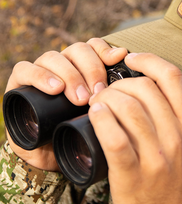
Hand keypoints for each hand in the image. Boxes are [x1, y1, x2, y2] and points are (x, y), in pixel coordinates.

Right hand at [5, 38, 126, 170]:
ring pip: (55, 57)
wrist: (50, 157)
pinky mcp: (20, 84)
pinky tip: (55, 88)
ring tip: (80, 98)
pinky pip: (26, 69)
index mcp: (83, 69)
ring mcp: (41, 73)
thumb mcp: (104, 117)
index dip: (106, 50)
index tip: (119, 59)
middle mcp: (63, 67)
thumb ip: (119, 102)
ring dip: (71, 75)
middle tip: (99, 93)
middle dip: (92, 68)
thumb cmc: (82, 134)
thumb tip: (139, 87)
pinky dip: (41, 76)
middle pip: (78, 49)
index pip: (94, 46)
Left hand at [88, 53, 181, 203]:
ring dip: (106, 99)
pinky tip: (95, 115)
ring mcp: (156, 156)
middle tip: (106, 91)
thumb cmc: (171, 180)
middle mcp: (176, 137)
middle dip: (118, 83)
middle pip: (144, 88)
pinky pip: (115, 138)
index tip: (131, 58)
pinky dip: (101, 120)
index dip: (149, 60)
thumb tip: (142, 85)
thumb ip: (171, 116)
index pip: (172, 77)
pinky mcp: (133, 174)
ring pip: (128, 108)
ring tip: (97, 104)